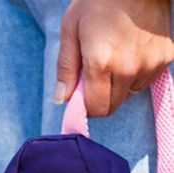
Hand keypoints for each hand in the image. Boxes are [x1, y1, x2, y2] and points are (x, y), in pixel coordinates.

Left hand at [56, 0, 173, 115]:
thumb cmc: (100, 0)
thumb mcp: (71, 29)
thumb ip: (66, 68)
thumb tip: (61, 99)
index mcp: (102, 63)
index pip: (95, 109)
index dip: (84, 105)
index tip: (80, 93)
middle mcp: (128, 68)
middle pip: (111, 107)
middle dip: (100, 97)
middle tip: (95, 75)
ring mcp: (150, 63)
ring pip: (128, 94)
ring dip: (118, 85)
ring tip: (115, 57)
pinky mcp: (166, 57)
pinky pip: (145, 80)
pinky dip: (135, 74)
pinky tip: (131, 52)